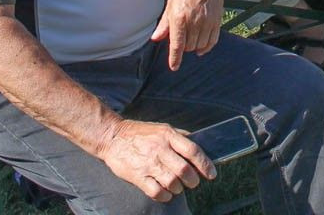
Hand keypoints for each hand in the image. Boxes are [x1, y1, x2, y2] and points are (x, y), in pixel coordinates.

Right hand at [97, 119, 215, 202]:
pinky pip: (156, 192)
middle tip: (193, 182)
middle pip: (184, 170)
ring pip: (172, 182)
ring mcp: (148, 163)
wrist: (112, 137)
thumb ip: (179, 137)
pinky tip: (166, 193)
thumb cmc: (140, 133)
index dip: (205, 164)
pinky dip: (165, 196)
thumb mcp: (162, 128)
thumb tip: (198, 145)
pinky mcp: (138, 176)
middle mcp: (160, 149)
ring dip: (179, 188)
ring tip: (178, 187)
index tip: (211, 174)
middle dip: (193, 180)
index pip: (192, 150)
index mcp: (168, 135)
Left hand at [151, 0, 222, 68]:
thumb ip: (164, 24)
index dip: (175, 59)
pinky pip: (213, 40)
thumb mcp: (170, 4)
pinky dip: (207, 46)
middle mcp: (194, 21)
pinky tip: (202, 46)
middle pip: (189, 47)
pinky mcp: (217, 20)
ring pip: (200, 45)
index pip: (177, 45)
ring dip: (194, 46)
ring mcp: (208, 21)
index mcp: (179, 17)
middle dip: (184, 47)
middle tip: (181, 39)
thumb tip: (155, 39)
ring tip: (191, 38)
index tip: (174, 67)